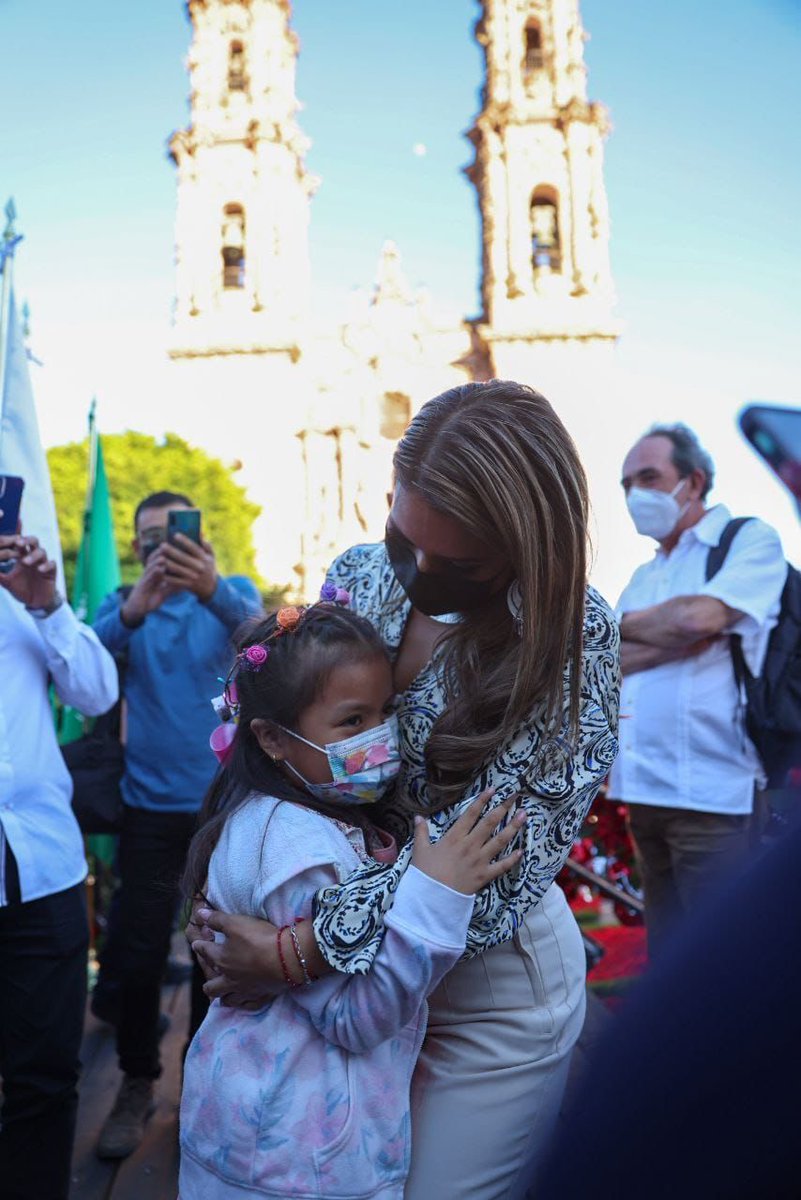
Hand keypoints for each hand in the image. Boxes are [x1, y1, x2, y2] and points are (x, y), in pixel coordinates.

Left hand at [0, 534, 57, 608]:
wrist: (36, 603)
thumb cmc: (21, 589)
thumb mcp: (6, 582)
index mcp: (22, 556)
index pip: (18, 543)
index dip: (12, 541)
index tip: (2, 543)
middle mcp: (33, 557)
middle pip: (33, 541)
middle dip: (26, 540)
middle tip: (18, 543)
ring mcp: (43, 564)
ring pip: (42, 551)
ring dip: (34, 555)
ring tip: (25, 562)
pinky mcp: (51, 572)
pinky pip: (52, 564)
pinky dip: (46, 565)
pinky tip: (40, 570)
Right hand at [121, 553, 174, 625]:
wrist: (136, 611)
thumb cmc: (150, 601)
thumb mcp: (163, 593)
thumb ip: (171, 587)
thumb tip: (184, 583)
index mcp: (153, 576)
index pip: (159, 562)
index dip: (165, 555)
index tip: (175, 549)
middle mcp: (148, 575)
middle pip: (153, 561)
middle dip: (160, 554)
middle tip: (169, 547)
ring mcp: (144, 580)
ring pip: (150, 568)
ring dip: (157, 561)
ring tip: (165, 556)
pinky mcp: (141, 587)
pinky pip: (147, 578)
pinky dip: (154, 573)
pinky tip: (160, 569)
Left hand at [159, 536, 217, 601]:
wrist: (211, 588)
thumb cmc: (209, 567)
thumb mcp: (211, 556)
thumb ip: (206, 545)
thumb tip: (200, 533)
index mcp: (204, 558)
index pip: (194, 548)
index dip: (185, 541)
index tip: (175, 535)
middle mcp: (199, 567)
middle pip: (183, 558)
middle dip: (172, 551)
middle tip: (162, 545)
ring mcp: (193, 577)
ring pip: (177, 569)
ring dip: (167, 563)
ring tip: (159, 557)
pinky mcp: (188, 585)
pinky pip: (175, 581)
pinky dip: (167, 576)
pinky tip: (160, 570)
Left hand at [188, 905, 291, 1000]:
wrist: (285, 958)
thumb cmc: (258, 938)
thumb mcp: (235, 923)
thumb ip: (217, 919)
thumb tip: (200, 915)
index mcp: (221, 960)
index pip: (205, 952)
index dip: (199, 946)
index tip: (197, 943)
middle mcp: (229, 979)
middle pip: (212, 987)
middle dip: (208, 982)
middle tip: (210, 976)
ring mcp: (244, 991)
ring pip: (227, 1000)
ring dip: (223, 996)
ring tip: (224, 993)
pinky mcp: (260, 997)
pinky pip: (247, 1006)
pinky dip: (243, 1004)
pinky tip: (244, 1001)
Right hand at [411, 789, 525, 894]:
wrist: (432, 898)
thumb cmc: (425, 873)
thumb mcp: (420, 850)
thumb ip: (421, 832)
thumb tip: (418, 816)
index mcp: (454, 837)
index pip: (470, 814)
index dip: (482, 800)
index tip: (493, 789)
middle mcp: (470, 845)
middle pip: (489, 823)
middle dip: (503, 808)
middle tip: (514, 797)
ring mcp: (479, 860)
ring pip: (499, 841)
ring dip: (512, 827)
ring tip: (524, 816)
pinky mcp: (484, 875)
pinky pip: (501, 866)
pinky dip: (512, 859)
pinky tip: (521, 851)